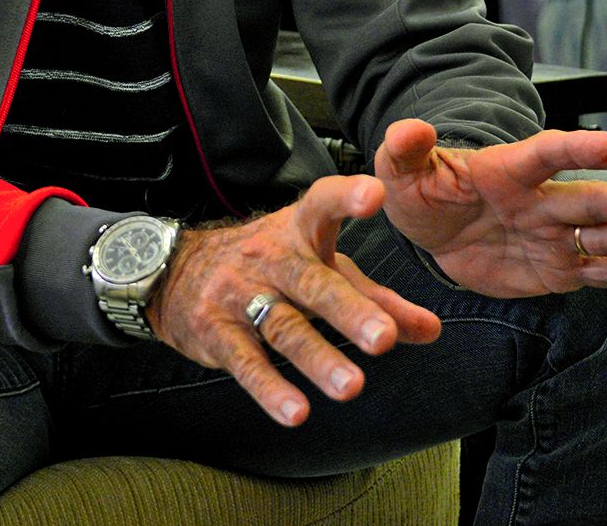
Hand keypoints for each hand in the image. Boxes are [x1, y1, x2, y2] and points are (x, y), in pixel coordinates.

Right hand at [144, 175, 439, 427]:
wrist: (175, 271)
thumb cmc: (268, 266)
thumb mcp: (320, 266)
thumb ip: (376, 299)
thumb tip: (432, 330)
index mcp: (298, 232)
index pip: (322, 205)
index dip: (346, 197)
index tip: (376, 194)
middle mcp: (269, 258)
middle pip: (311, 283)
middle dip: (348, 310)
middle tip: (384, 338)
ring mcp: (239, 294)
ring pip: (282, 326)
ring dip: (317, 358)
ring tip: (351, 387)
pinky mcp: (215, 331)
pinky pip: (244, 362)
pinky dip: (269, 388)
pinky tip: (295, 412)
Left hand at [375, 119, 606, 305]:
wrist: (432, 235)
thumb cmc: (421, 194)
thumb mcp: (401, 173)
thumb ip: (406, 150)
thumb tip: (410, 130)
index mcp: (508, 169)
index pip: (547, 154)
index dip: (578, 148)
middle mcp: (542, 198)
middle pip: (592, 198)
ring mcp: (556, 233)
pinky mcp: (559, 269)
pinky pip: (599, 275)